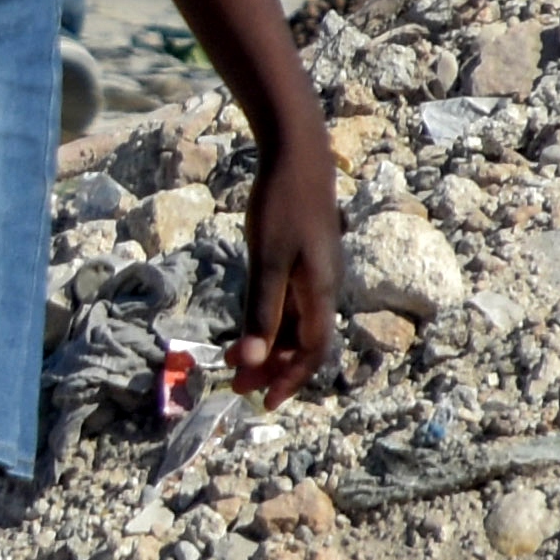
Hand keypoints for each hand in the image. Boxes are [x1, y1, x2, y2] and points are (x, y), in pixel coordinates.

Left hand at [226, 132, 339, 405]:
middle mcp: (324, 289)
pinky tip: (248, 325)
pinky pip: (290, 304)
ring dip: (269, 347)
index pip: (311, 353)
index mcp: (320, 294)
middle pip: (303, 343)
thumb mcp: (267, 262)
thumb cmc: (282, 206)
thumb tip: (253, 363)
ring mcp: (315, 274)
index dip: (289, 381)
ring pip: (295, 325)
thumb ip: (261, 313)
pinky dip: (270, 321)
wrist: (298, 157)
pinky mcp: (303, 260)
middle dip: (273, 369)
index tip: (263, 402)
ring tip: (235, 362)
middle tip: (237, 385)